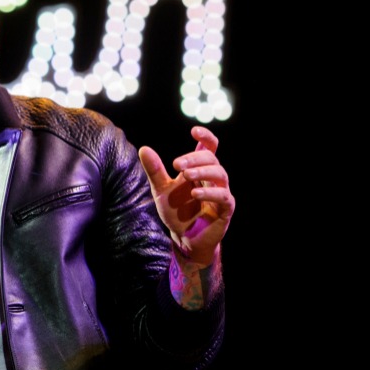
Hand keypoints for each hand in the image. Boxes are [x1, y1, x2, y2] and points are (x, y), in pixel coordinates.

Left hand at [138, 126, 233, 265]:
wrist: (184, 238)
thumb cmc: (176, 212)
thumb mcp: (161, 190)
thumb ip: (155, 170)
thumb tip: (144, 148)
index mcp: (199, 171)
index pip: (209, 148)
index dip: (206, 137)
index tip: (194, 131)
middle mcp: (212, 179)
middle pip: (212, 159)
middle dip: (194, 158)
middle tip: (177, 165)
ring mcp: (221, 193)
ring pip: (220, 174)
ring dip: (202, 172)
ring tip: (185, 176)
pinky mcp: (225, 210)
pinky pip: (224, 197)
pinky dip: (210, 193)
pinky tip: (195, 193)